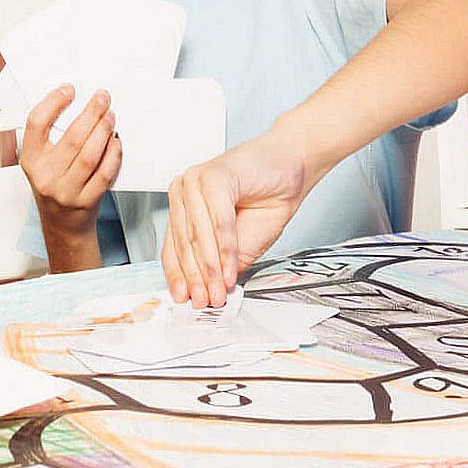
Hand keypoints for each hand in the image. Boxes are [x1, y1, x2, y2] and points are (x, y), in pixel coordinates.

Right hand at [18, 86, 121, 238]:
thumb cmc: (54, 187)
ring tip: (110, 117)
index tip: (69, 90)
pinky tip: (115, 142)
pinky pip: (104, 173)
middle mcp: (45, 176)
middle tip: (102, 98)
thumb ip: (52, 138)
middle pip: (71, 137)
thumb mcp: (42, 163)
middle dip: (90, 113)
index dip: (53, 102)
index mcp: (30, 160)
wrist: (61, 225)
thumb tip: (78, 105)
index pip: (36, 123)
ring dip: (103, 131)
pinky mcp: (86, 201)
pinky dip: (112, 154)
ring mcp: (65, 191)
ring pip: (89, 154)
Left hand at [162, 132, 310, 306]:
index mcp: (183, 204)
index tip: (186, 300)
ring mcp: (195, 180)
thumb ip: (221, 264)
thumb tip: (208, 291)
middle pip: (184, 243)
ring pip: (198, 235)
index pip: (173, 246)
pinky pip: (217, 221)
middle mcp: (184, 189)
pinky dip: (224, 249)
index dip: (180, 277)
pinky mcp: (214, 175)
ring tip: (219, 291)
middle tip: (206, 301)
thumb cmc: (267, 198)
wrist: (294, 167)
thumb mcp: (240, 244)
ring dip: (209, 269)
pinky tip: (229, 269)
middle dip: (196, 279)